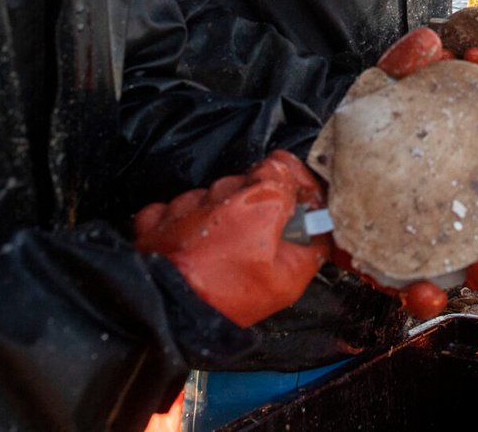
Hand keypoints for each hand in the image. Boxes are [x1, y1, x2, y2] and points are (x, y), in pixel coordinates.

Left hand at [133, 150, 329, 327]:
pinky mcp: (158, 215)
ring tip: (217, 251)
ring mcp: (187, 201)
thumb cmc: (232, 296)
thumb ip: (313, 247)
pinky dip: (183, 225)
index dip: (291, 183)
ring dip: (218, 216)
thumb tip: (320, 230)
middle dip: (254, 205)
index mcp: (261, 198)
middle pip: (246, 182)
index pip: (282, 164)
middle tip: (255, 240)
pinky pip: (177, 210)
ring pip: (212, 197)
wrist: (170, 313)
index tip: (292, 205)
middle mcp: (223, 189)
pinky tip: (188, 249)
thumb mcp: (289, 281)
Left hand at [369, 23, 477, 319]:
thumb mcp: (384, 90)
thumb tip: (431, 42)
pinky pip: (421, 290)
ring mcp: (440, 242)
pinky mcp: (403, 270)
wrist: (310, 175)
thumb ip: (406, 63)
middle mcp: (468, 206)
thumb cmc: (365, 134)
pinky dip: (426, 293)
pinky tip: (424, 289)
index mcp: (475, 160)